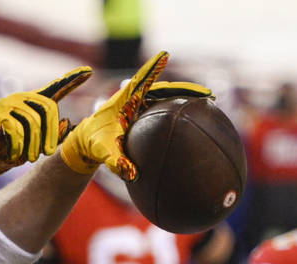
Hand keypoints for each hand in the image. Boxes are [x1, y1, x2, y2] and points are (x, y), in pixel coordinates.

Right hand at [0, 67, 92, 185]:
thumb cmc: (12, 149)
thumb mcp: (36, 144)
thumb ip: (52, 134)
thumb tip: (68, 123)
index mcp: (34, 104)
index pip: (56, 88)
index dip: (73, 80)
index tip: (89, 70)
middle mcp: (22, 98)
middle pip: (48, 108)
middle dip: (51, 134)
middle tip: (48, 153)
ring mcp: (8, 104)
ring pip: (32, 122)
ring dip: (33, 145)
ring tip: (29, 158)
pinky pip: (15, 129)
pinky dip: (18, 146)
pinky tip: (15, 156)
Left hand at [59, 51, 211, 179]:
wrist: (88, 141)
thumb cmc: (93, 143)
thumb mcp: (102, 152)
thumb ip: (115, 161)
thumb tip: (131, 175)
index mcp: (124, 100)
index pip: (140, 81)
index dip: (152, 68)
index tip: (164, 55)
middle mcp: (137, 99)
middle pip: (164, 89)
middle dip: (184, 90)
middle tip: (206, 94)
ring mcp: (143, 104)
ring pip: (168, 97)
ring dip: (186, 98)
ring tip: (208, 102)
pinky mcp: (147, 112)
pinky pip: (167, 108)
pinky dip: (181, 110)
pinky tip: (198, 117)